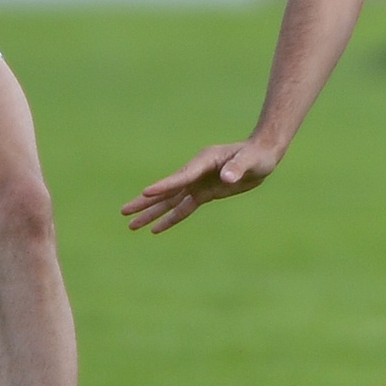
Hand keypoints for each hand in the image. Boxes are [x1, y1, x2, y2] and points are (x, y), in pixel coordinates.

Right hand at [122, 136, 284, 232]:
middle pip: (166, 191)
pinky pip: (183, 208)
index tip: (146, 193)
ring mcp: (197, 184)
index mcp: (203, 161)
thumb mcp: (250, 161)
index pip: (181, 177)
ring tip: (132, 225)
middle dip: (145, 202)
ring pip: (170, 202)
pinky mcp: (203, 194)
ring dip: (151, 214)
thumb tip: (226, 178)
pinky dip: (170, 218)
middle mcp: (195, 172)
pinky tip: (156, 229)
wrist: (261, 156)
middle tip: (124, 212)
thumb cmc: (256, 156)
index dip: (164, 185)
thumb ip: (237, 167)